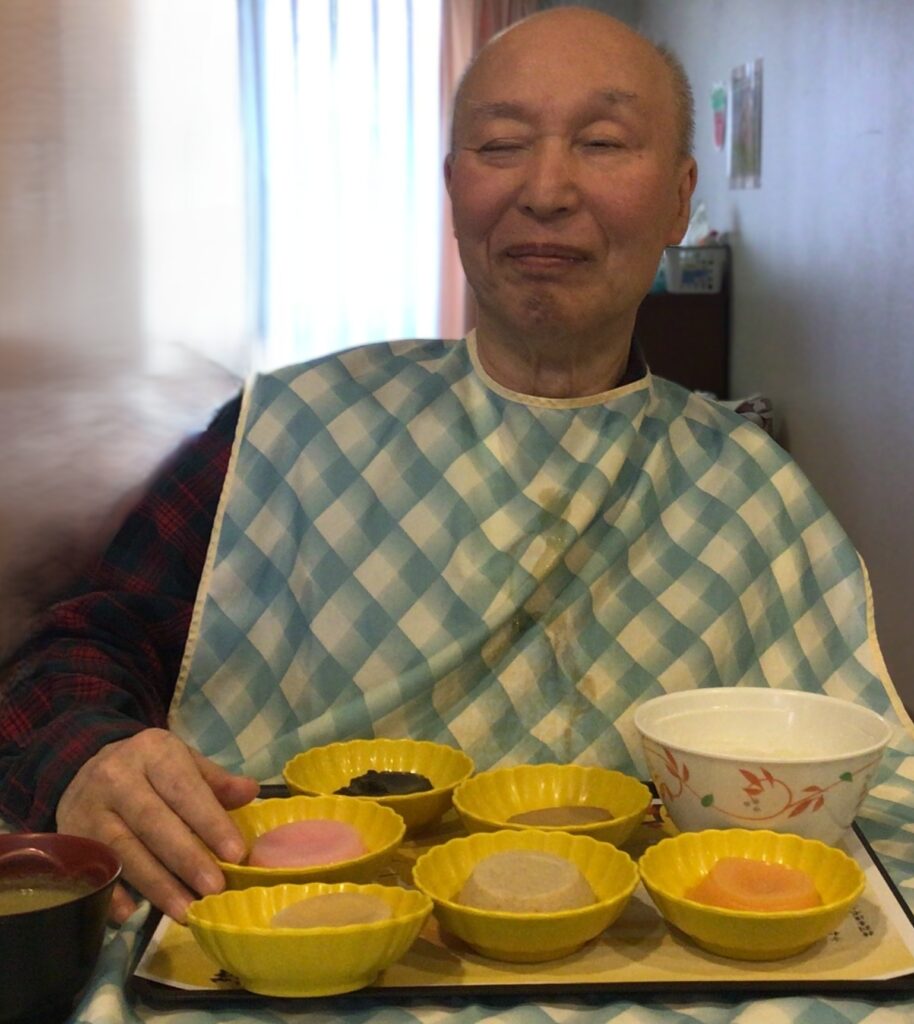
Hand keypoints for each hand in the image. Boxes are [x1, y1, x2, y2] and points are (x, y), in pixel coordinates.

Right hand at [55, 728, 259, 923]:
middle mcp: (116, 777)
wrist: (85, 767)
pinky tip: (132, 914)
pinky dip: (111, 894)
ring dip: (156, 885)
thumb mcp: (183, 762)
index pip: (184, 788)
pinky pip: (92, 870)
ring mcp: (88, 809)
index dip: (210, 822)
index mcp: (153, 752)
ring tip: (186, 910)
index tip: (236, 853)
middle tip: (214, 888)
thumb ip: (215, 781)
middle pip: (153, 822)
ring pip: (124, 851)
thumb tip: (251, 792)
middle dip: (186, 858)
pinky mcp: (70, 838)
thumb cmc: (150, 770)